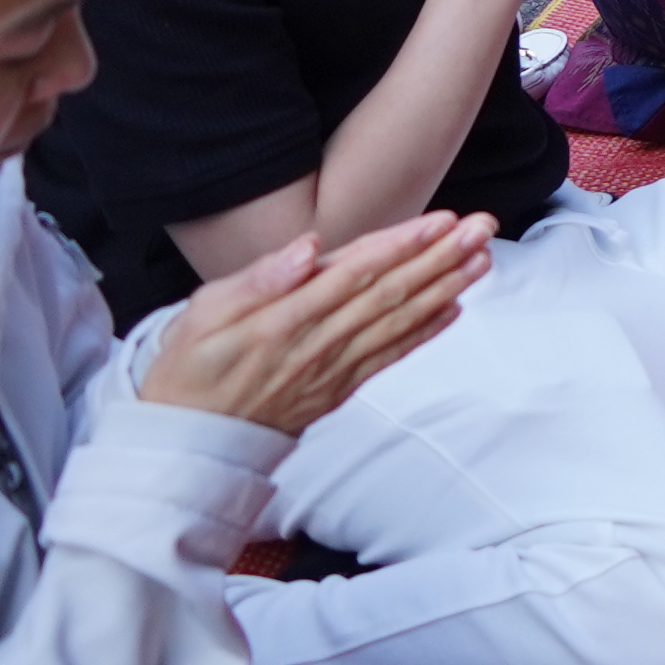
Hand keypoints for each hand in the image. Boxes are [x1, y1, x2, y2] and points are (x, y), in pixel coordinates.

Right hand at [137, 212, 494, 432]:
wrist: (182, 443)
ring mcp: (330, 371)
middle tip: (482, 228)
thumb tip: (309, 246)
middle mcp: (315, 346)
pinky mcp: (336, 391)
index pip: (354, 275)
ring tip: (482, 259)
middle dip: (439, 259)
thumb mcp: (200, 314)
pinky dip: (423, 333)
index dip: (402, 246)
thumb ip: (257, 280)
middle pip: (387, 295)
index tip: (442, 221)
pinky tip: (454, 308)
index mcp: (281, 321)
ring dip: (444, 289)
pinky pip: (387, 359)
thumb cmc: (186, 367)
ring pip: (396, 324)